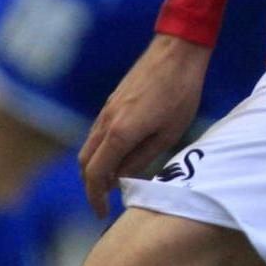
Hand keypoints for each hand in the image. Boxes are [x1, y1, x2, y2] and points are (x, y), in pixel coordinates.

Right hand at [77, 34, 212, 217]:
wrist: (176, 52)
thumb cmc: (180, 93)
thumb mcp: (168, 134)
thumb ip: (141, 158)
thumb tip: (121, 179)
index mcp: (119, 133)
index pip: (95, 174)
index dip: (95, 197)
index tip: (101, 213)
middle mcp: (106, 122)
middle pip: (85, 162)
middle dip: (90, 186)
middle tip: (104, 203)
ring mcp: (107, 110)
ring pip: (89, 147)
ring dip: (95, 168)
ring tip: (113, 184)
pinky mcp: (112, 102)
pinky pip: (98, 133)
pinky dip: (101, 152)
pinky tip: (119, 157)